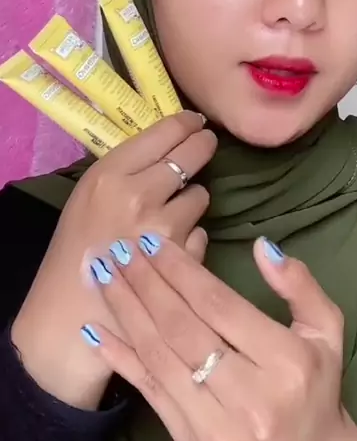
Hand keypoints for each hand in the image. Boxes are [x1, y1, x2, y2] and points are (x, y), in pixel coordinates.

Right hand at [11, 111, 215, 410]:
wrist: (67, 318)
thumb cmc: (75, 252)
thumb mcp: (87, 197)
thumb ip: (125, 171)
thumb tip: (169, 143)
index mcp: (110, 175)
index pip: (165, 132)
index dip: (187, 123)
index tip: (196, 122)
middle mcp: (140, 195)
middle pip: (192, 154)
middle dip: (203, 146)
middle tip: (205, 145)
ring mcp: (165, 230)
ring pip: (201, 195)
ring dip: (193, 201)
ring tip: (172, 214)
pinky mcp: (183, 262)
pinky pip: (201, 233)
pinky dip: (192, 237)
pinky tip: (172, 250)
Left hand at [81, 234, 356, 440]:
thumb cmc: (316, 389)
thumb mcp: (327, 334)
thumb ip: (300, 287)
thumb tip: (263, 246)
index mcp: (284, 363)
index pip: (220, 307)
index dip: (182, 271)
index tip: (153, 241)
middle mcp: (247, 394)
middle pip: (182, 328)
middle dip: (145, 283)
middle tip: (118, 248)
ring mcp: (214, 423)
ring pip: (159, 357)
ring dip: (125, 312)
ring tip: (102, 275)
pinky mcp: (190, 440)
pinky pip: (148, 393)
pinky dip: (119, 360)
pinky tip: (95, 331)